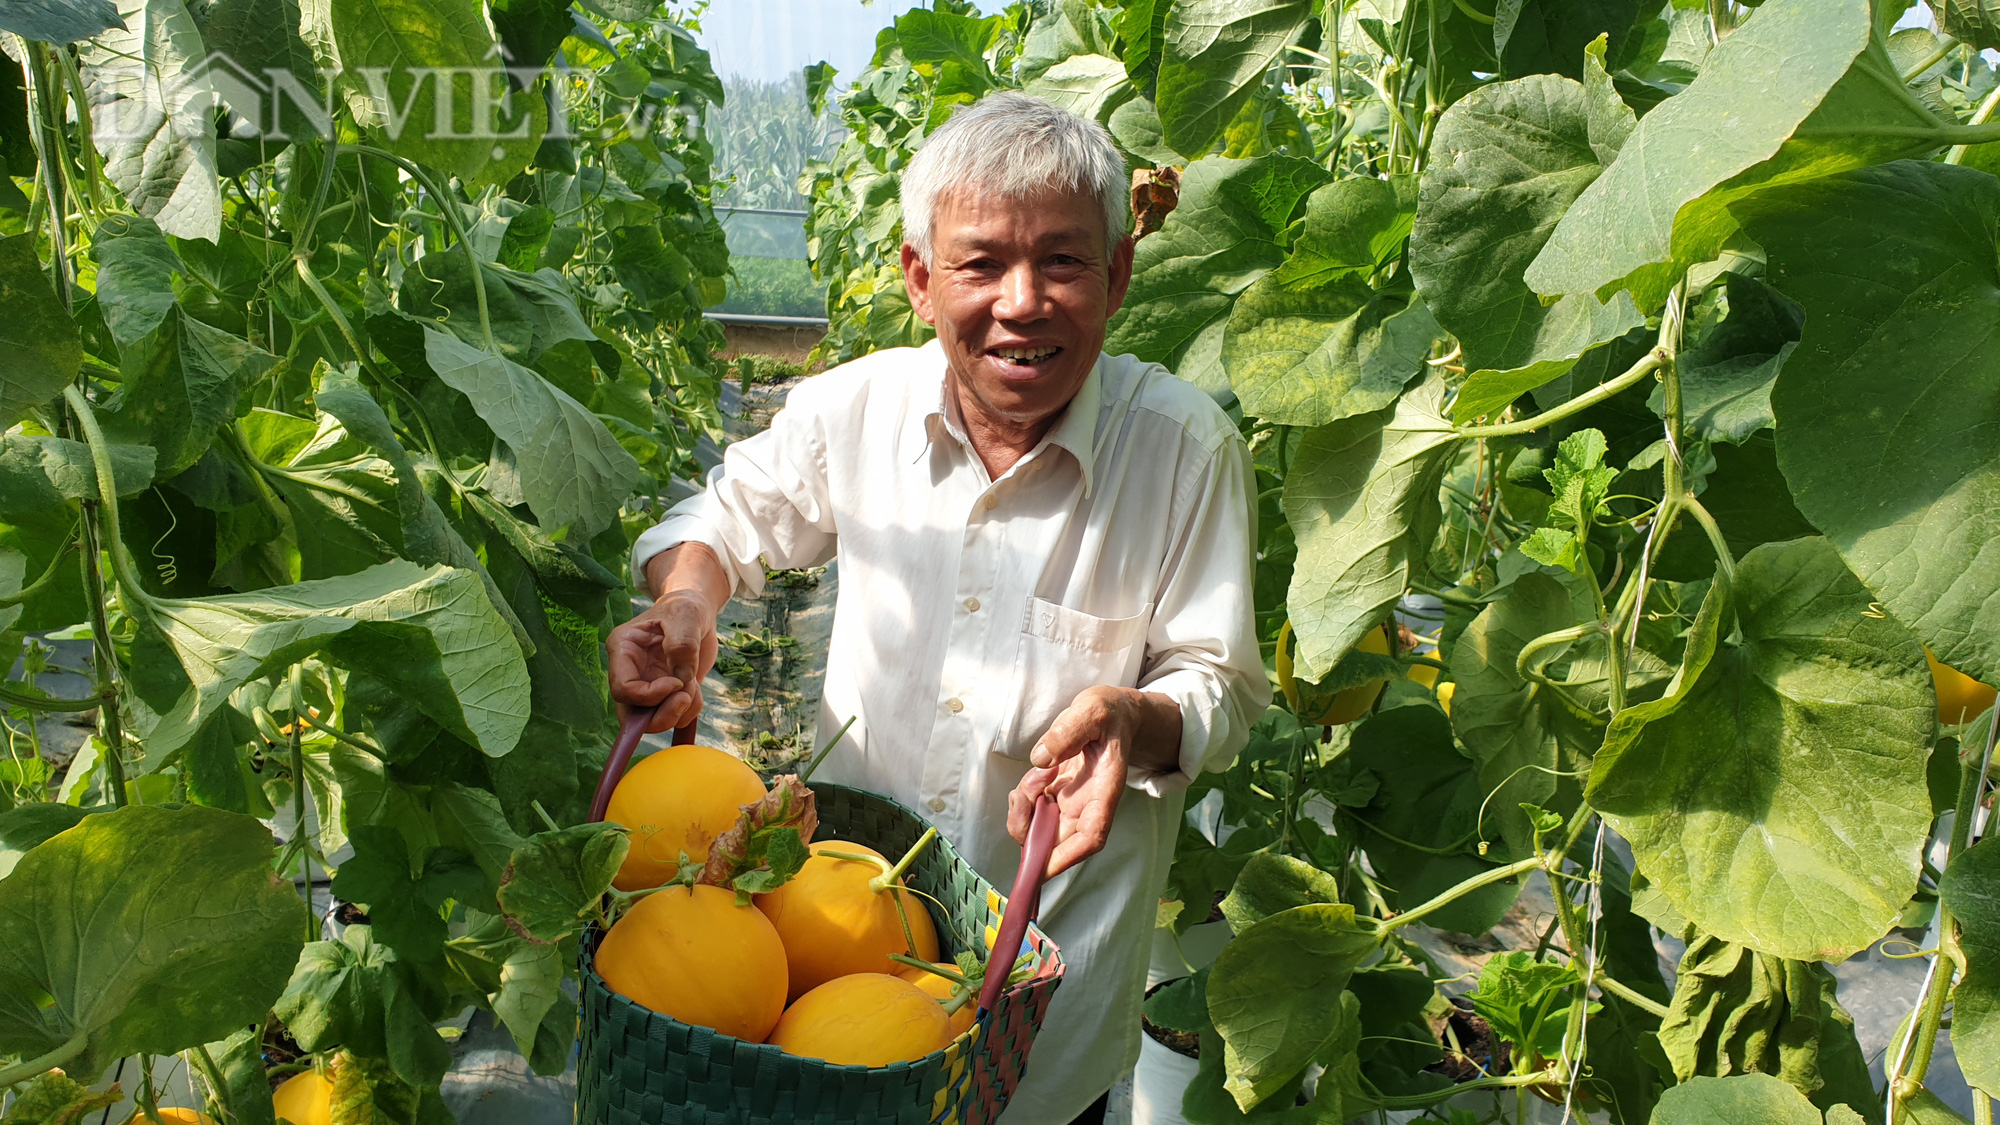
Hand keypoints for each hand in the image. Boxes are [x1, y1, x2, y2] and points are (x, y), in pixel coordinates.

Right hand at [606, 595, 719, 734]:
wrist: (698, 613)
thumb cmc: (685, 607)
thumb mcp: (686, 615)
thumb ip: (682, 644)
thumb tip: (681, 678)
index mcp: (623, 650)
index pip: (622, 688)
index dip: (649, 695)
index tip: (677, 682)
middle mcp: (630, 672)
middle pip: (631, 715)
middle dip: (661, 716)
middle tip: (686, 700)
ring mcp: (647, 686)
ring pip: (652, 720)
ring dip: (679, 711)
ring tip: (694, 686)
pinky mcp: (665, 695)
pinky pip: (674, 716)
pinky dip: (690, 709)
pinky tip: (696, 687)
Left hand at [1006, 686, 1181, 878]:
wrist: (1112, 713)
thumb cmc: (1109, 713)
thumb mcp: (1092, 711)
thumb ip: (1068, 732)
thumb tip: (1040, 759)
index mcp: (1104, 790)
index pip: (1091, 836)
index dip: (1067, 857)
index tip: (1042, 867)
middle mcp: (1087, 804)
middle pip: (1058, 841)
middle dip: (1031, 832)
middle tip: (1022, 798)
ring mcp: (1071, 801)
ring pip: (1041, 827)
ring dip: (1024, 810)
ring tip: (1035, 775)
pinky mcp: (1058, 794)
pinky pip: (1034, 810)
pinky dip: (1023, 800)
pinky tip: (1034, 774)